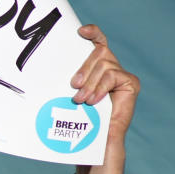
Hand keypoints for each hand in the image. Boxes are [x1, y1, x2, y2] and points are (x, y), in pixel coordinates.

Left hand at [71, 24, 138, 173]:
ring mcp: (121, 74)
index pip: (96, 41)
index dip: (91, 32)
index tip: (80, 31)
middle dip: (84, 67)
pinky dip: (101, 87)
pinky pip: (114, 75)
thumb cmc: (78, 119)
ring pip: (104, 64)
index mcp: (94, 66)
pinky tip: (94, 100)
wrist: (93, 142)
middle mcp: (110, 66)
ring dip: (90, 82)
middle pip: (98, 51)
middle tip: (73, 86)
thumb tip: (43, 66)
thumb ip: (68, 80)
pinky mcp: (131, 83)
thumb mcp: (69, 94)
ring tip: (82, 100)